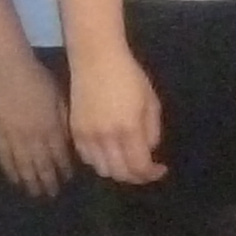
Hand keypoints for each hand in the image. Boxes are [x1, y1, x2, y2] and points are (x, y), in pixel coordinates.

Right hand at [0, 58, 75, 198]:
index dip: (63, 169)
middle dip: (47, 180)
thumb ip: (65, 122)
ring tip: (34, 192)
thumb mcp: (60, 99)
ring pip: (23, 164)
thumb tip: (70, 141)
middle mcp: (33, 137)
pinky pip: (4, 156)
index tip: (67, 180)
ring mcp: (13, 137)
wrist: (8, 70)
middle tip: (51, 194)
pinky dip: (10, 169)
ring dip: (29, 180)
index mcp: (51, 128)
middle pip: (41, 164)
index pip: (59, 155)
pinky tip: (14, 179)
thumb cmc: (39, 79)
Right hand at [68, 45, 164, 185]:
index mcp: (128, 129)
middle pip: (120, 173)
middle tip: (146, 169)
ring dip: (117, 170)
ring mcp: (86, 135)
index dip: (151, 174)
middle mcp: (105, 137)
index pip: (139, 167)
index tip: (161, 169)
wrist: (95, 59)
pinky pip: (86, 158)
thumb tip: (148, 151)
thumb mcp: (151, 102)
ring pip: (101, 169)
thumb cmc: (129, 76)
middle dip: (136, 176)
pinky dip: (100, 161)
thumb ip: (152, 131)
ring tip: (128, 161)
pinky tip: (109, 152)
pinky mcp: (74, 131)